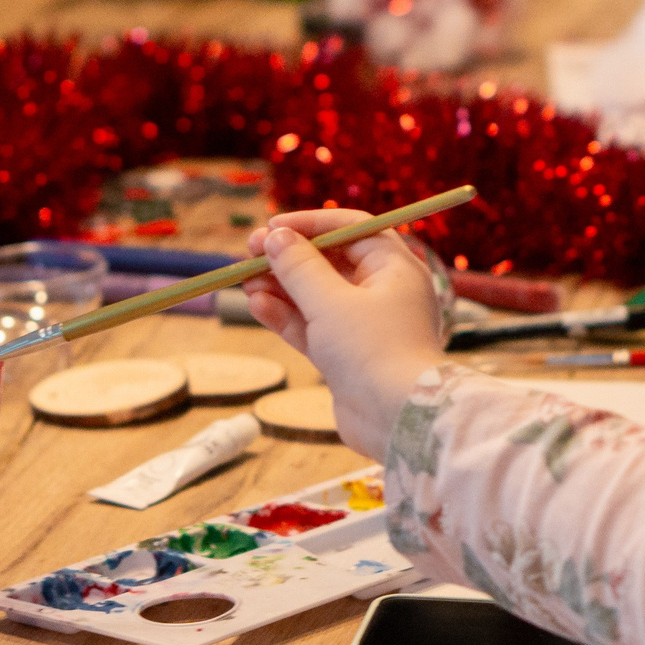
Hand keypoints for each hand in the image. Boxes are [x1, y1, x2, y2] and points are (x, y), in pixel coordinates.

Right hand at [239, 209, 446, 459]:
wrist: (399, 421)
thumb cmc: (372, 351)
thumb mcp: (330, 301)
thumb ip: (300, 267)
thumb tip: (277, 237)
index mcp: (394, 268)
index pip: (352, 229)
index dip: (311, 224)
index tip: (273, 226)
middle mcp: (384, 294)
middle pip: (330, 262)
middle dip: (289, 258)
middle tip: (250, 253)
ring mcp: (365, 328)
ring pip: (317, 297)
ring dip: (281, 287)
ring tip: (245, 281)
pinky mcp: (348, 357)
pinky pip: (314, 327)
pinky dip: (287, 316)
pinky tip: (256, 305)